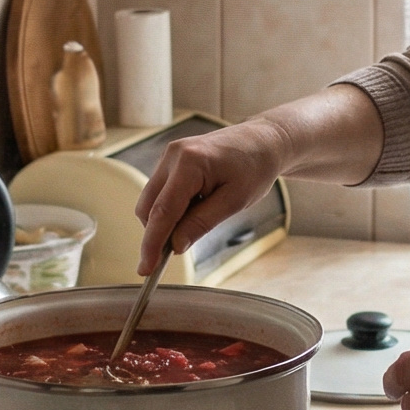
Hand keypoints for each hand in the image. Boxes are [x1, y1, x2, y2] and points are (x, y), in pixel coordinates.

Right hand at [134, 121, 285, 275]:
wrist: (264, 140)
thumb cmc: (255, 167)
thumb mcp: (234, 201)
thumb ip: (201, 223)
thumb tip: (175, 246)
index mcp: (189, 163)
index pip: (162, 212)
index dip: (151, 244)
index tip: (146, 269)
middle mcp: (173, 155)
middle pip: (149, 207)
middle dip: (157, 233)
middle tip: (179, 249)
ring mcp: (169, 155)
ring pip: (152, 200)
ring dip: (166, 220)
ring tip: (202, 215)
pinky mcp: (171, 160)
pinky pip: (161, 191)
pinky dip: (171, 207)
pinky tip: (197, 205)